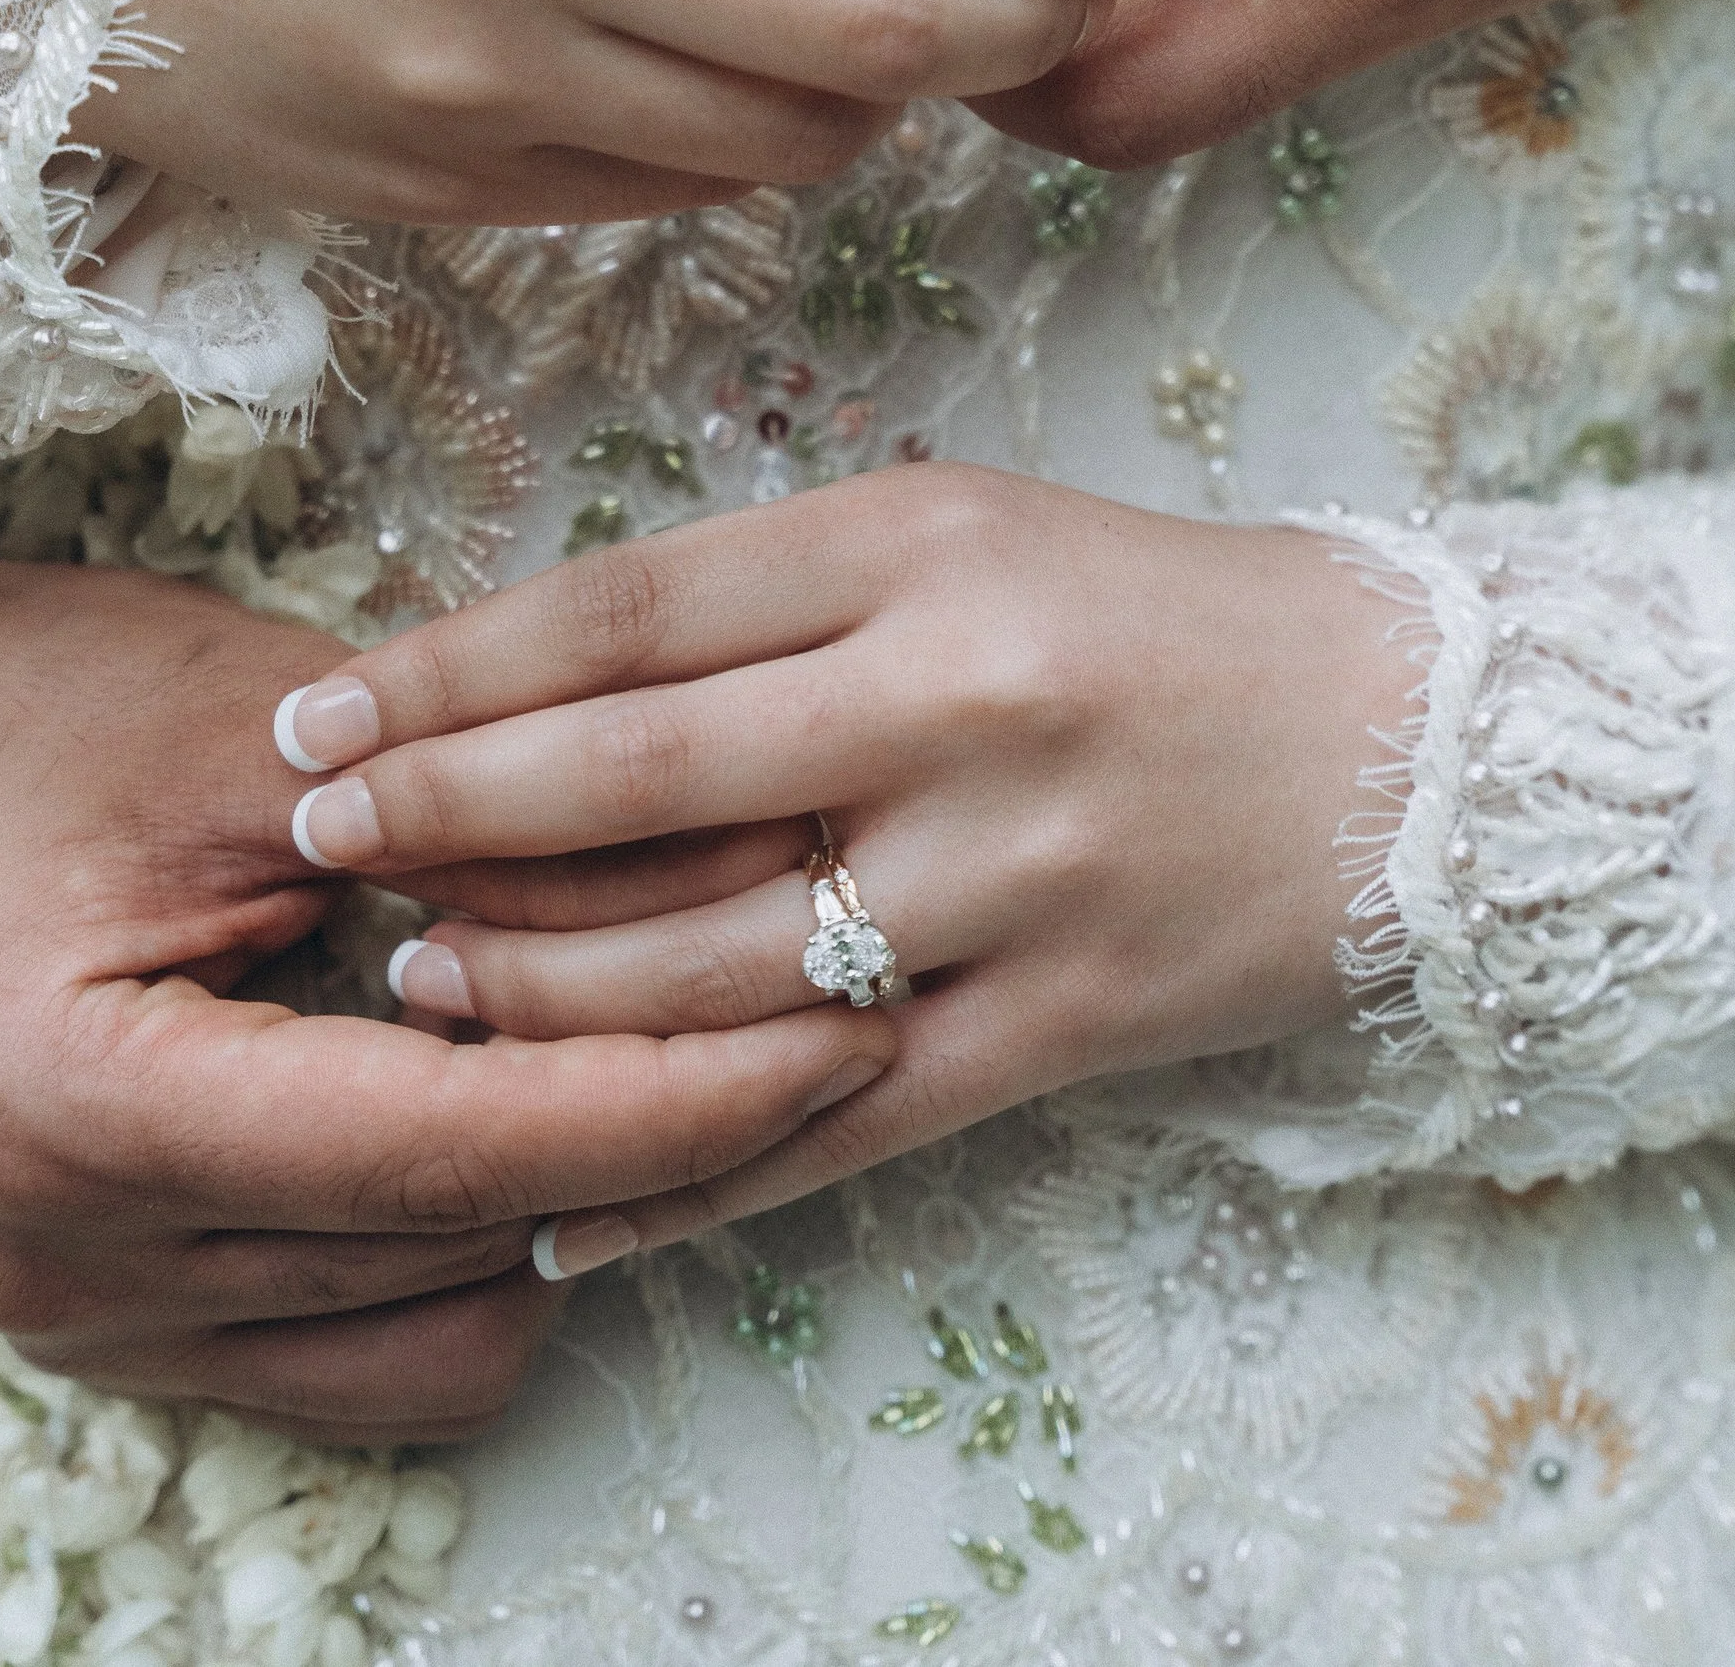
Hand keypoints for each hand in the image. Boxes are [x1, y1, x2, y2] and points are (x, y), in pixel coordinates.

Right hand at [0, 523, 898, 1438]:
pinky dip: (493, 1244)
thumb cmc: (43, 706)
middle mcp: (72, 1263)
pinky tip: (556, 1107)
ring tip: (710, 1039)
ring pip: (443, 1321)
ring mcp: (98, 1319)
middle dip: (664, 1128)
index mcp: (74, 1113)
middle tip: (833, 999)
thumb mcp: (268, 723)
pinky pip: (381, 1348)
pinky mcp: (140, 1322)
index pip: (445, 1150)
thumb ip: (493, 816)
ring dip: (586, 1194)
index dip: (665, 1096)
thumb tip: (754, 861)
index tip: (840, 1027)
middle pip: (458, 1242)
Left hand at [271, 468, 1411, 1265]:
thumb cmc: (1147, 613)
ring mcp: (1017, 874)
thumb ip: (773, 600)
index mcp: (923, 544)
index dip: (452, 672)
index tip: (321, 714)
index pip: (629, 612)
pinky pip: (838, 1126)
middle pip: (641, 779)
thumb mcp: (966, 531)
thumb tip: (529, 690)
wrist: (1416, 738)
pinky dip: (691, 1178)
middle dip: (446, 822)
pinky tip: (566, 1203)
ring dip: (537, 1001)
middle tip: (318, 846)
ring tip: (417, 999)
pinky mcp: (1067, 1025)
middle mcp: (960, 699)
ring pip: (714, 970)